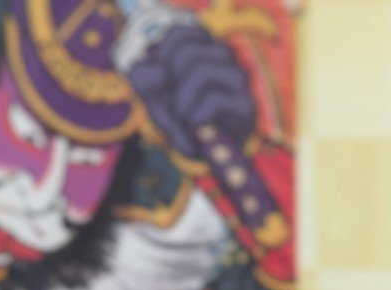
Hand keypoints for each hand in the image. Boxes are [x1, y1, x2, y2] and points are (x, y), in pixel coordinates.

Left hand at [127, 23, 256, 161]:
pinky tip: (196, 124)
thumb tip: (155, 72)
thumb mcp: (155, 97)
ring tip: (183, 115)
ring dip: (182, 98)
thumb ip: (144, 80)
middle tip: (170, 102)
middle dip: (170, 79)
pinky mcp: (245, 106)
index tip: (160, 80)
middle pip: (188, 51)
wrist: (210, 155)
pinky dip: (196, 114)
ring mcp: (238, 80)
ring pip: (202, 71)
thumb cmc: (184, 119)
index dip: (162, 55)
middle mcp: (224, 58)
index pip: (179, 33)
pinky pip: (215, 99)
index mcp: (203, 48)